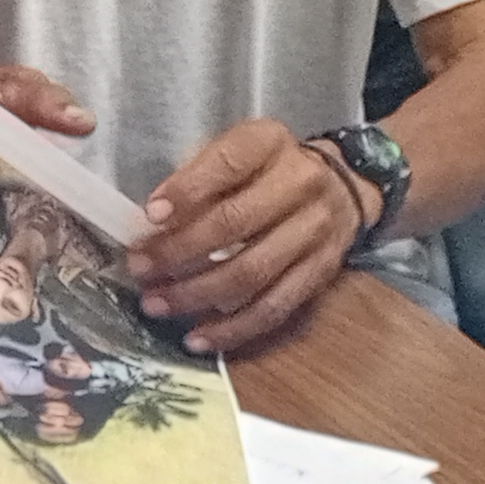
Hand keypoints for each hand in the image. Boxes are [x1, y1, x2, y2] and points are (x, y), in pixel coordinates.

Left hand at [128, 121, 360, 356]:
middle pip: (235, 224)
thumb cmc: (270, 170)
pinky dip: (232, 329)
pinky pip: (274, 308)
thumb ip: (198, 175)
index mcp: (271, 145)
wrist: (344, 188)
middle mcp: (301, 185)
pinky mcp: (320, 274)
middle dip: (179, 251)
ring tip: (157, 304)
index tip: (150, 217)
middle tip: (140, 269)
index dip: (186, 191)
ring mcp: (315, 233)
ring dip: (197, 295)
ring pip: (252, 273)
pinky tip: (198, 338)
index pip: (228, 164)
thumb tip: (152, 221)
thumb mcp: (238, 149)